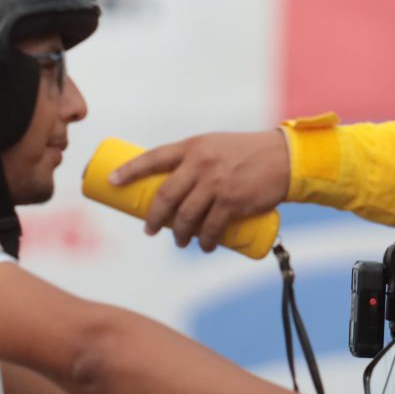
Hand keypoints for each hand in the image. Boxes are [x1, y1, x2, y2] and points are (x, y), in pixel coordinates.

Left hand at [108, 131, 290, 250]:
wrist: (283, 158)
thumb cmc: (244, 153)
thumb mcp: (213, 146)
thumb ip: (192, 162)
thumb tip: (171, 188)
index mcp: (192, 147)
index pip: (153, 157)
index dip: (129, 170)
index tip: (111, 181)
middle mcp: (200, 163)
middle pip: (166, 195)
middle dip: (154, 217)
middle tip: (149, 230)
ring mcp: (216, 183)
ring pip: (186, 216)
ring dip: (179, 234)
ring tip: (179, 242)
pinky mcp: (232, 201)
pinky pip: (211, 228)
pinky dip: (205, 241)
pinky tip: (203, 247)